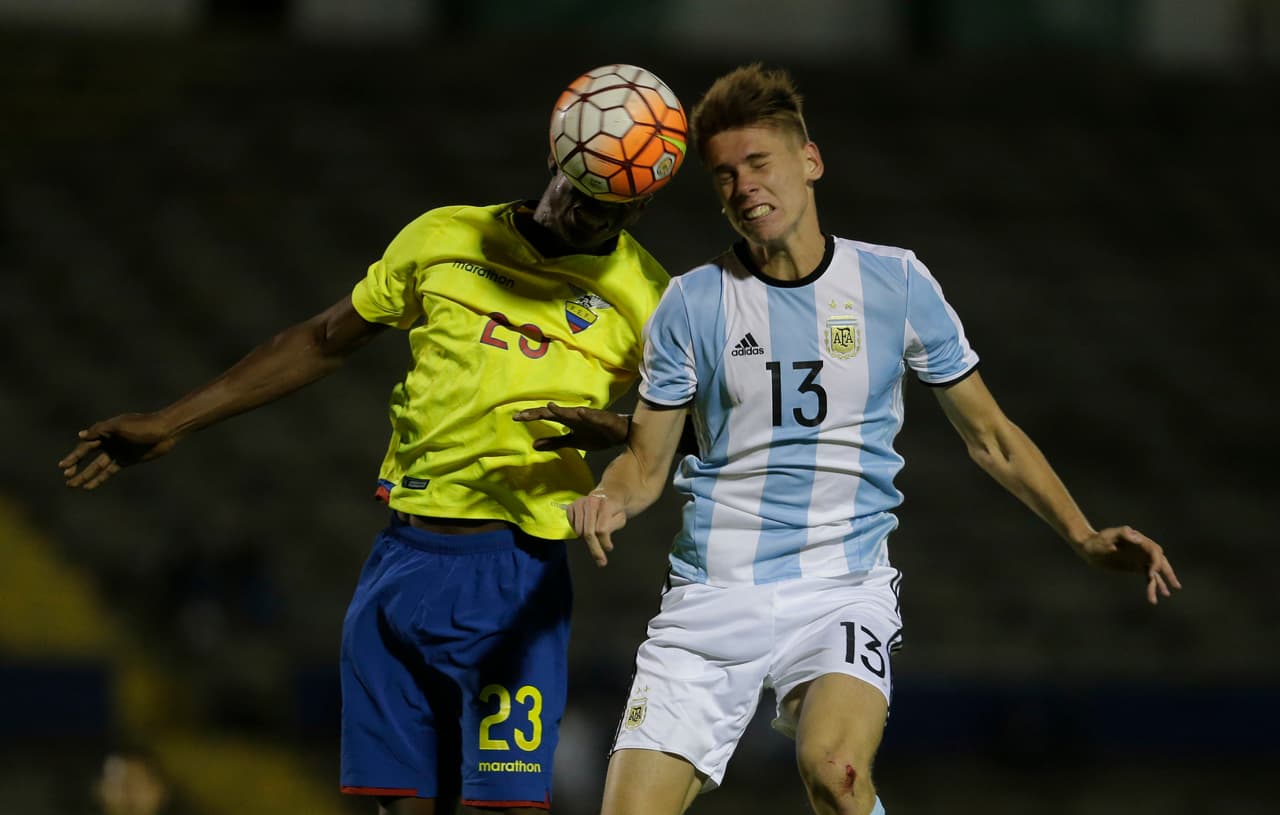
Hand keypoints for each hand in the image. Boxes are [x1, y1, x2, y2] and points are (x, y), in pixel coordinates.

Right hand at [58, 413, 179, 489]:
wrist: (165, 431)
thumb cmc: (142, 426)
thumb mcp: (120, 426)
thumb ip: (100, 430)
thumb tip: (80, 435)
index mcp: (105, 431)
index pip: (85, 445)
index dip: (74, 456)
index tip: (63, 466)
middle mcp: (109, 441)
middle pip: (87, 455)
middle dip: (76, 465)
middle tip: (66, 475)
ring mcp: (117, 452)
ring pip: (96, 466)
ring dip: (85, 475)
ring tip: (71, 485)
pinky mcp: (126, 461)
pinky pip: (109, 472)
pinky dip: (99, 479)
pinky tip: (88, 487)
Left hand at [513, 402, 628, 451]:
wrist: (620, 433)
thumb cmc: (595, 434)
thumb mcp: (572, 441)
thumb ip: (554, 442)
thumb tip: (533, 445)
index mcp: (567, 419)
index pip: (546, 416)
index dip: (531, 416)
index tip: (515, 417)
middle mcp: (575, 415)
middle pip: (554, 412)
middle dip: (539, 412)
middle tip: (523, 415)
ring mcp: (589, 416)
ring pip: (573, 412)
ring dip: (561, 410)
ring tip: (549, 407)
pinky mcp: (603, 419)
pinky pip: (595, 417)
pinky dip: (588, 415)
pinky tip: (581, 412)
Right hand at [565, 491, 626, 566]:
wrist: (607, 494)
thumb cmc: (614, 509)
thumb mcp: (620, 518)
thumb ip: (612, 527)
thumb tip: (603, 542)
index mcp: (606, 503)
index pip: (601, 529)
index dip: (605, 541)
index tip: (609, 548)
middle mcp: (591, 502)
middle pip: (588, 533)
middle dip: (595, 549)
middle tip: (601, 562)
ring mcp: (579, 503)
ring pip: (579, 531)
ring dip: (587, 539)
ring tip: (596, 535)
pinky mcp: (571, 506)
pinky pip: (572, 526)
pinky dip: (579, 531)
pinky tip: (586, 526)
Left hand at [1075, 525, 1181, 604]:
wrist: (1090, 548)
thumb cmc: (1098, 539)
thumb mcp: (1108, 535)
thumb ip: (1123, 533)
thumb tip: (1137, 537)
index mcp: (1139, 540)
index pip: (1154, 551)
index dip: (1156, 562)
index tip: (1151, 574)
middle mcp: (1143, 550)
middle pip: (1160, 561)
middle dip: (1168, 573)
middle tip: (1175, 585)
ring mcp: (1141, 559)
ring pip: (1155, 572)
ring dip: (1161, 583)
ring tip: (1166, 594)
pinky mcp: (1136, 567)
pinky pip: (1148, 577)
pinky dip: (1152, 586)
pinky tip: (1155, 596)